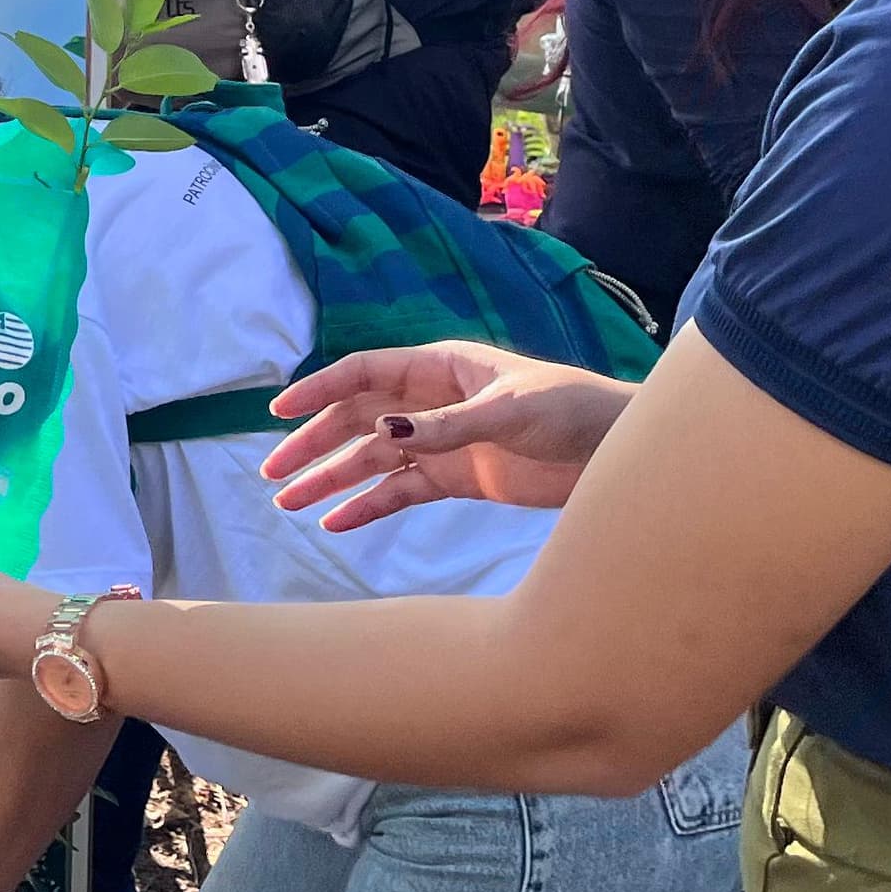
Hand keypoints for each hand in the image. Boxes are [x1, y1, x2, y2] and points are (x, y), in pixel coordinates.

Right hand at [260, 341, 638, 530]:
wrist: (617, 453)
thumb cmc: (571, 410)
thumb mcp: (509, 413)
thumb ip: (446, 427)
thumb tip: (382, 434)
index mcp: (440, 368)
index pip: (365, 374)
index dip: (319, 391)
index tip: (279, 414)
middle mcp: (432, 402)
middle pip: (357, 420)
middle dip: (314, 445)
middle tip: (273, 473)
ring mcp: (442, 442)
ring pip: (372, 459)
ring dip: (332, 479)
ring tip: (290, 504)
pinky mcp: (458, 478)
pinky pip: (401, 491)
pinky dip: (368, 506)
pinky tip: (337, 523)